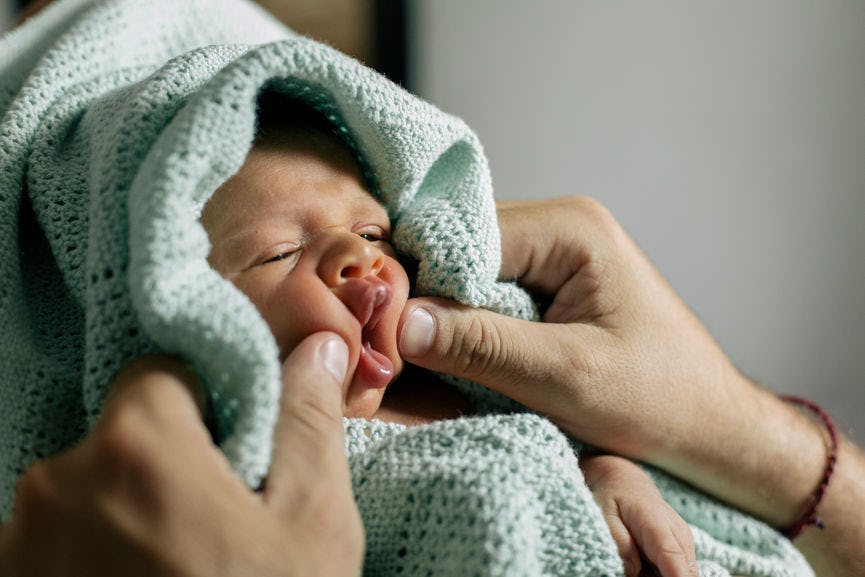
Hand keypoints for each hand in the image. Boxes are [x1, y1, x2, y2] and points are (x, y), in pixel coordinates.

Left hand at [0, 333, 362, 576]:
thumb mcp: (312, 521)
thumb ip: (307, 421)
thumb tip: (315, 347)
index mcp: (136, 447)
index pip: (162, 371)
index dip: (208, 398)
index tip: (236, 442)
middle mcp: (57, 485)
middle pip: (124, 431)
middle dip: (173, 456)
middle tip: (223, 515)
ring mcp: (22, 545)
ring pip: (93, 488)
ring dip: (134, 506)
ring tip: (185, 562)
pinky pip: (63, 539)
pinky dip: (100, 549)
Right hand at [397, 196, 826, 528]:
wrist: (709, 425)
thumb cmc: (660, 399)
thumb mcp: (567, 378)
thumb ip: (484, 346)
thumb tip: (401, 321)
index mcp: (570, 228)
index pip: (461, 235)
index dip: (417, 281)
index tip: (385, 332)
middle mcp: (558, 225)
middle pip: (457, 248)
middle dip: (425, 297)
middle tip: (393, 350)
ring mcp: (553, 253)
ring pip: (465, 272)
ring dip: (443, 314)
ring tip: (420, 358)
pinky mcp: (549, 284)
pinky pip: (485, 292)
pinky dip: (464, 324)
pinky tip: (454, 356)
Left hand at [580, 455, 697, 576]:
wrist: (628, 483)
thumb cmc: (614, 498)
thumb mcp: (605, 516)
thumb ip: (620, 543)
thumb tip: (633, 570)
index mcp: (658, 526)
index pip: (675, 562)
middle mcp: (678, 535)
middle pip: (686, 574)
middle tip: (635, 569)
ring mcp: (684, 542)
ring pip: (684, 574)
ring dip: (661, 576)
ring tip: (636, 560)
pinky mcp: (682, 548)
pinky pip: (679, 570)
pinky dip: (662, 572)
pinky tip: (643, 563)